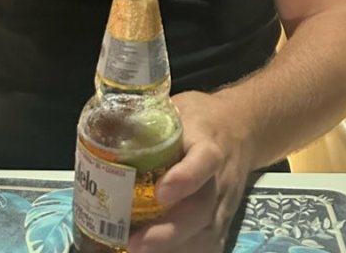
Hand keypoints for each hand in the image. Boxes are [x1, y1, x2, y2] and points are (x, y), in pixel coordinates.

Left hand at [127, 90, 254, 252]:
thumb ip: (148, 119)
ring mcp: (224, 204)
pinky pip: (209, 244)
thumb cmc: (200, 118)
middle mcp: (219, 178)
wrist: (241, 129)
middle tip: (134, 242)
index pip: (204, 160)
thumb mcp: (177, 108)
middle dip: (169, 232)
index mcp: (208, 143)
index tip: (161, 193)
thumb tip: (105, 126)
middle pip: (202, 209)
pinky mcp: (224, 221)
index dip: (185, 178)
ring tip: (136, 250)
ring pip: (206, 235)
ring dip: (173, 248)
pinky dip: (185, 252)